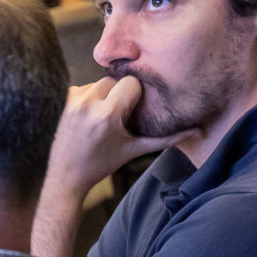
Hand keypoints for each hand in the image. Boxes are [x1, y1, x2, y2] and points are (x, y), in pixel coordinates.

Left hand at [46, 75, 195, 202]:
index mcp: (108, 114)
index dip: (136, 95)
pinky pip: (81, 88)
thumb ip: (167, 139)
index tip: (133, 110)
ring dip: (103, 95)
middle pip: (114, 80)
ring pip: (97, 83)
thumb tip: (197, 132)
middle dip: (119, 94)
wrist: (66, 176)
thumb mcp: (135, 150)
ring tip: (102, 118)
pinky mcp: (59, 101)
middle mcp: (87, 104)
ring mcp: (70, 102)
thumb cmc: (101, 164)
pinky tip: (88, 117)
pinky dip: (87, 98)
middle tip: (119, 115)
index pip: (131, 83)